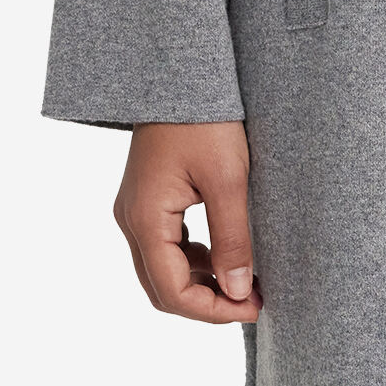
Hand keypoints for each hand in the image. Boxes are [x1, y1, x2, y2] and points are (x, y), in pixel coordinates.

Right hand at [114, 120, 261, 322]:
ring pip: (161, 270)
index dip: (213, 310)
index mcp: (144, 220)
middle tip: (251, 300)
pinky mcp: (146, 200)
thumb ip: (232, 239)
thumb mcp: (228, 178)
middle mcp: (130, 221)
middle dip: (206, 303)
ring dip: (200, 284)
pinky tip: (222, 256)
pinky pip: (164, 247)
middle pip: (161, 288)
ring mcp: (134, 210)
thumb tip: (237, 292)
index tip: (254, 306)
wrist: (180, 74)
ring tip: (243, 282)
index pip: (172, 292)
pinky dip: (192, 261)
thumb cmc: (204, 119)